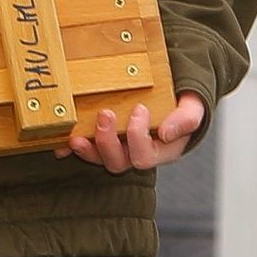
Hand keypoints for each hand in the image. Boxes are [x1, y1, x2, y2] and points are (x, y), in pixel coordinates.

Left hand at [65, 94, 205, 173]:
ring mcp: (118, 148)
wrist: (170, 94)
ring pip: (99, 159)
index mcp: (162, 152)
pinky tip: (63, 142)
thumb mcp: (193, 107)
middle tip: (105, 113)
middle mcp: (137, 154)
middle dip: (107, 141)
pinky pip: (85, 150)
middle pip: (118, 162)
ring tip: (77, 135)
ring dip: (87, 149)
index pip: (145, 157)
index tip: (140, 108)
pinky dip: (72, 149)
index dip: (138, 136)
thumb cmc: (181, 103)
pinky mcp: (101, 140)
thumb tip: (167, 133)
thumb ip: (187, 118)